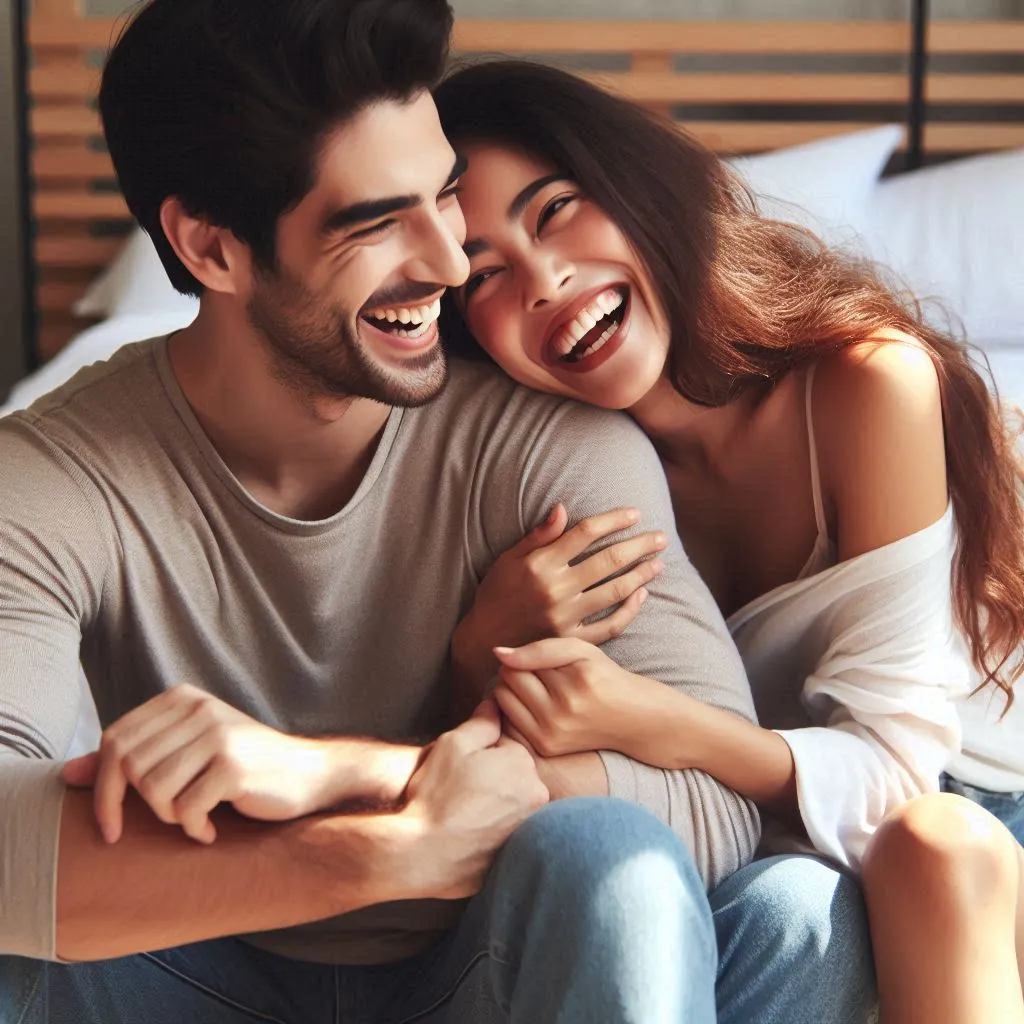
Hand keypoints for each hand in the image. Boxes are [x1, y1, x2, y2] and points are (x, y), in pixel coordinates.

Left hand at [62, 684, 414, 844]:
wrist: (310, 774)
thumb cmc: (245, 767)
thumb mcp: (188, 754)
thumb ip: (134, 759)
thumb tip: (70, 774)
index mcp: (182, 699)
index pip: (115, 739)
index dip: (103, 787)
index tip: (111, 825)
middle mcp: (198, 709)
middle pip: (128, 765)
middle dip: (130, 808)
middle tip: (160, 825)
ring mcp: (217, 735)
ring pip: (153, 790)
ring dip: (168, 818)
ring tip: (194, 818)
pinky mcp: (233, 765)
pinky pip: (185, 809)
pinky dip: (193, 829)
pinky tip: (212, 828)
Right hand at [397, 700, 549, 898]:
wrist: (425, 854)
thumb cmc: (437, 795)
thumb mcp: (453, 745)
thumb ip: (481, 723)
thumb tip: (495, 705)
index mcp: (523, 763)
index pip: (506, 747)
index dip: (480, 754)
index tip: (463, 768)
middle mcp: (537, 794)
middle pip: (513, 775)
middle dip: (492, 777)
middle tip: (462, 790)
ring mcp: (530, 825)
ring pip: (512, 801)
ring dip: (494, 803)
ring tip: (465, 812)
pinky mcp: (520, 850)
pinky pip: (508, 828)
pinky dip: (493, 827)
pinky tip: (472, 831)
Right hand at [451, 505, 665, 709]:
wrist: (484, 641)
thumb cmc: (497, 594)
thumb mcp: (509, 559)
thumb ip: (539, 535)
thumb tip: (563, 508)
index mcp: (540, 564)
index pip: (586, 534)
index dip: (614, 520)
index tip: (635, 514)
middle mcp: (555, 589)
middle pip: (608, 560)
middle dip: (639, 545)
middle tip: (661, 537)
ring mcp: (566, 617)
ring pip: (615, 590)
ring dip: (641, 574)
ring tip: (658, 563)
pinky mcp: (572, 640)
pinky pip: (610, 626)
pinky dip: (630, 610)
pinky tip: (642, 595)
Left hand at [492, 638, 653, 757]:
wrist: (630, 718)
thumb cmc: (602, 677)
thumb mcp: (580, 651)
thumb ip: (539, 648)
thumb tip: (497, 653)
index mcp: (571, 684)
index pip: (516, 664)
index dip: (523, 658)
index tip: (538, 662)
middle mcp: (560, 713)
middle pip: (507, 683)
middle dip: (514, 673)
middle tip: (534, 675)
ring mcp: (552, 734)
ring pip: (504, 702)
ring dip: (511, 692)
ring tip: (532, 689)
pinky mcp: (547, 748)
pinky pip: (510, 721)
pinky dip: (515, 711)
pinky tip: (534, 707)